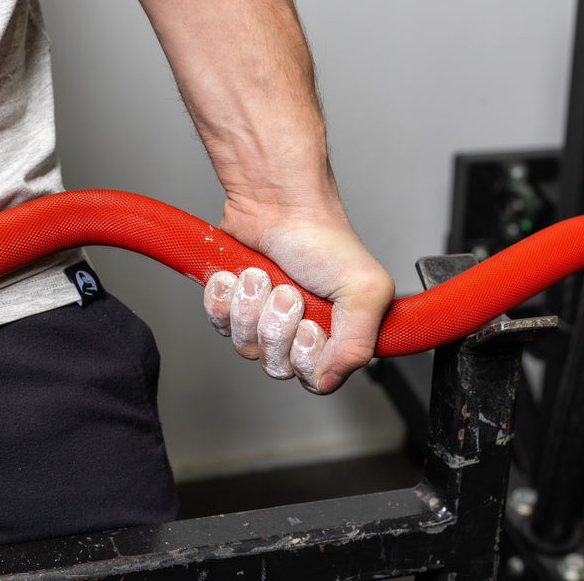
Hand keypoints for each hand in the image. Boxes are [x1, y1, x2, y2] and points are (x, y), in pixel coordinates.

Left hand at [203, 215, 394, 393]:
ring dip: (251, 307)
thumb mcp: (363, 290)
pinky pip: (219, 325)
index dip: (306, 356)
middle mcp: (302, 331)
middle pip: (277, 365)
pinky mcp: (236, 306)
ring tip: (263, 276)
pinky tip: (238, 276)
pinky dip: (224, 298)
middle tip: (289, 292)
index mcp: (337, 333)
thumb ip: (358, 345)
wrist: (275, 202)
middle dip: (277, 325)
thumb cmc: (320, 237)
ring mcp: (266, 320)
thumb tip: (329, 381)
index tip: (309, 324)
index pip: (316, 380)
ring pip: (245, 347)